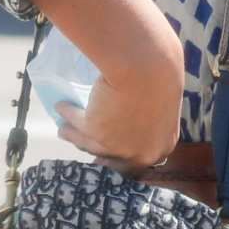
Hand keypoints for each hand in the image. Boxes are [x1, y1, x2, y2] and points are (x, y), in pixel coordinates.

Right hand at [54, 71, 180, 173]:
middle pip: (110, 156)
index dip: (120, 155)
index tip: (108, 152)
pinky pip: (76, 123)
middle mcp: (138, 154)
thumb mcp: (166, 101)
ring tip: (65, 127)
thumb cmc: (164, 74)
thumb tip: (143, 112)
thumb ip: (157, 115)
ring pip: (88, 143)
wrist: (146, 67)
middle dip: (95, 149)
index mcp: (161, 147)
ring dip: (74, 135)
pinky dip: (67, 114)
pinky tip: (61, 107)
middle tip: (85, 142)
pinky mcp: (94, 131)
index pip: (138, 160)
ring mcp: (115, 146)